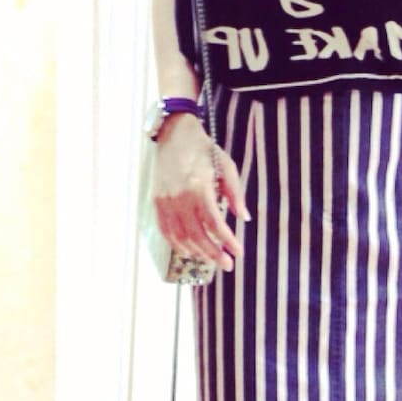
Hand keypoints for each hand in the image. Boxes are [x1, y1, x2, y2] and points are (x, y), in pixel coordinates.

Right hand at [152, 114, 248, 271]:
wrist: (174, 135)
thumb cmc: (204, 149)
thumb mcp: (226, 166)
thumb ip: (236, 193)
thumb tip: (244, 218)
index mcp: (199, 188)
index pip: (214, 223)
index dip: (227, 241)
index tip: (238, 252)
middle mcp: (179, 197)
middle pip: (197, 235)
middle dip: (213, 254)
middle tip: (227, 265)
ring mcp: (165, 201)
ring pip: (180, 237)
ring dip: (197, 253)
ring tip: (211, 260)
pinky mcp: (157, 202)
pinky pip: (166, 231)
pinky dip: (177, 244)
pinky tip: (190, 251)